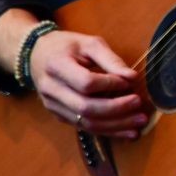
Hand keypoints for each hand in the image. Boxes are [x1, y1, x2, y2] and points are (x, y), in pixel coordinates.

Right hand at [30, 32, 150, 138]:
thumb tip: (132, 77)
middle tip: (139, 104)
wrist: (37, 56)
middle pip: (85, 108)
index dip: (110, 84)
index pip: (86, 83)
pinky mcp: (59, 115)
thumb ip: (111, 59)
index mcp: (57, 66)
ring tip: (138, 123)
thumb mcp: (89, 43)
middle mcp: (51, 89)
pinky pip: (84, 127)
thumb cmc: (67, 47)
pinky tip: (126, 132)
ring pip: (86, 123)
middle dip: (116, 109)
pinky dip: (107, 131)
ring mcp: (53, 105)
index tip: (129, 82)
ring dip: (115, 126)